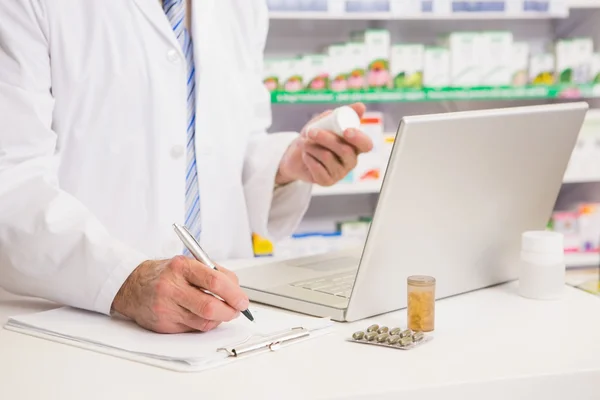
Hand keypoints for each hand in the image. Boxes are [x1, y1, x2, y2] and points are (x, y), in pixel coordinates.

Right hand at [111, 256, 248, 333]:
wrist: (131, 286)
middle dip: (230, 311)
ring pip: (204, 322)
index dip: (234, 293)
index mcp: (181, 267)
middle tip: (237, 309)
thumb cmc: (165, 274)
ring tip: (222, 311)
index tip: (243, 300)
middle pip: (210, 306)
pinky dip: (205, 324)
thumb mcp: (188, 263)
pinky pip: (194, 329)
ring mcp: (167, 308)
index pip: (215, 281)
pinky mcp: (165, 325)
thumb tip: (237, 291)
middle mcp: (172, 287)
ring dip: (220, 319)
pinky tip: (204, 316)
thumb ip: (214, 274)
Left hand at [276, 102, 373, 185]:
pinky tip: (306, 156)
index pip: (366, 145)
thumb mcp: (324, 122)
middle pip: (344, 150)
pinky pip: (318, 168)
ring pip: (328, 157)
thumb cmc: (313, 137)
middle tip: (310, 131)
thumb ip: (341, 114)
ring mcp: (340, 173)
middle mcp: (351, 161)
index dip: (358, 138)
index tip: (346, 131)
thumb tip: (361, 106)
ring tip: (304, 143)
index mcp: (355, 146)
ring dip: (311, 147)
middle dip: (326, 138)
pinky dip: (308, 158)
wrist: (294, 155)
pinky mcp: (327, 182)